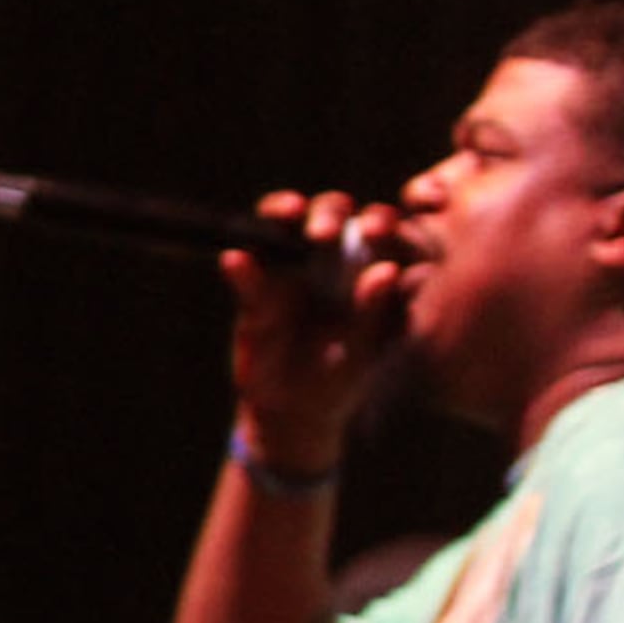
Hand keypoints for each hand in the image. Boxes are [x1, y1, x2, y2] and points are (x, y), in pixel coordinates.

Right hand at [221, 188, 407, 464]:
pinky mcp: (254, 290)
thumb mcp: (366, 350)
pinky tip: (235, 260)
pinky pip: (246, 271)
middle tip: (325, 233)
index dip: (380, 222)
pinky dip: (242, 266)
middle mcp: (331, 256)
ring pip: (285, 223)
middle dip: (330, 213)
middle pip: (331, 212)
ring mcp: (289, 267)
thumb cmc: (343, 375)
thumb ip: (377, 311)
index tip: (375, 231)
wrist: (296, 410)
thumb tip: (387, 270)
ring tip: (289, 214)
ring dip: (285, 212)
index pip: (379, 228)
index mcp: (369, 265)